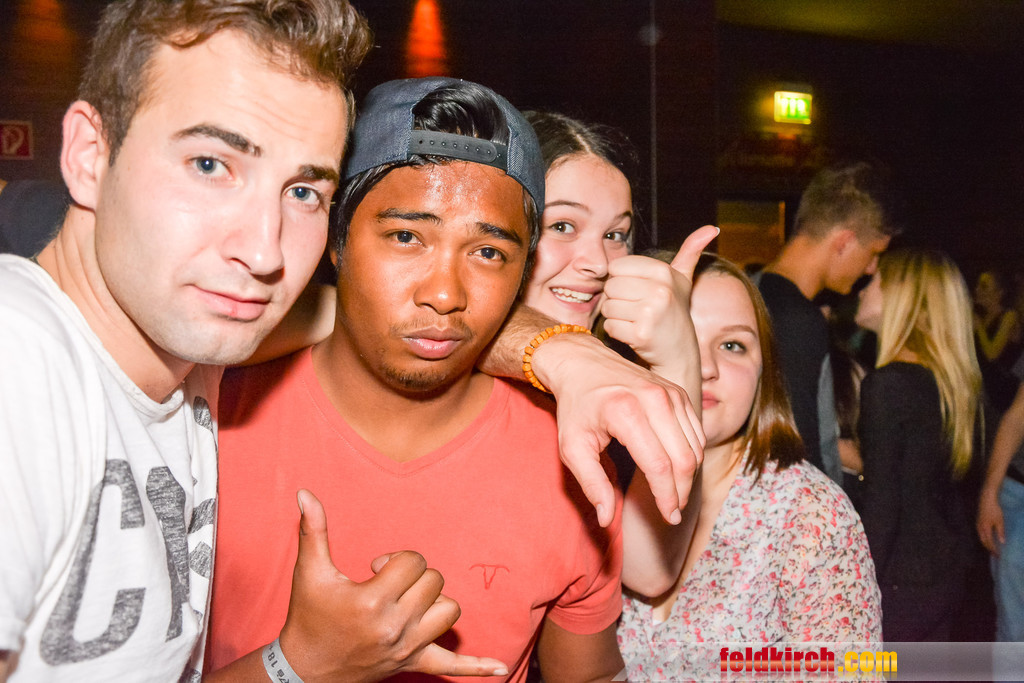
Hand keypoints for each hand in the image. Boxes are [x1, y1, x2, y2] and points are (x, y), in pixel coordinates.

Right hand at [278, 490, 507, 680]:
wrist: (305, 670)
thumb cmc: (308, 617)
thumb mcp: (310, 572)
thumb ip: (312, 530)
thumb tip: (305, 493)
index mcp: (373, 602)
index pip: (412, 562)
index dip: (395, 559)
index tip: (375, 568)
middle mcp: (396, 627)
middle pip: (434, 582)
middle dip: (414, 575)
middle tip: (388, 584)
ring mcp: (408, 648)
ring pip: (449, 611)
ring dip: (434, 600)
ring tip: (410, 602)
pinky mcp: (414, 663)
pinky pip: (452, 667)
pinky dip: (476, 668)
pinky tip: (500, 667)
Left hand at [532, 333, 703, 526]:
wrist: (582, 362)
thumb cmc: (576, 407)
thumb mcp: (572, 447)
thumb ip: (591, 483)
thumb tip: (606, 518)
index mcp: (626, 412)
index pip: (659, 465)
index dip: (666, 497)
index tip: (668, 517)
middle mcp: (655, 399)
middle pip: (684, 459)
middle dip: (682, 492)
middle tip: (673, 512)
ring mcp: (671, 393)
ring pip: (696, 447)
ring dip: (689, 476)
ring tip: (674, 494)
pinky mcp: (679, 392)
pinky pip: (697, 432)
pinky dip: (692, 455)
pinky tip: (676, 469)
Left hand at [601, 225, 718, 380]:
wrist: (680, 353)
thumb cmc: (674, 312)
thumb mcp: (683, 279)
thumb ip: (690, 252)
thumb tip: (710, 228)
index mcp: (664, 272)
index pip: (617, 267)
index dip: (622, 280)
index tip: (639, 291)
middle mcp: (660, 290)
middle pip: (610, 286)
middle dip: (617, 299)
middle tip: (636, 308)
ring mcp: (650, 313)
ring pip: (607, 307)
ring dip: (616, 316)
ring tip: (636, 320)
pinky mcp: (640, 334)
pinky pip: (610, 326)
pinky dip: (617, 332)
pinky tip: (634, 333)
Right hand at [977, 488, 1005, 555]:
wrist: (986, 499)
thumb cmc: (994, 510)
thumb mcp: (1000, 521)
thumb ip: (1000, 532)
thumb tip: (1002, 542)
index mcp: (985, 529)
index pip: (989, 542)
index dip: (993, 549)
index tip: (998, 555)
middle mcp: (979, 528)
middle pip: (983, 541)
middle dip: (989, 548)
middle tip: (995, 554)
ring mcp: (978, 524)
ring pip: (981, 537)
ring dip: (986, 544)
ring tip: (991, 548)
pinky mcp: (978, 521)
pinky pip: (980, 533)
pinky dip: (984, 538)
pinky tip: (988, 538)